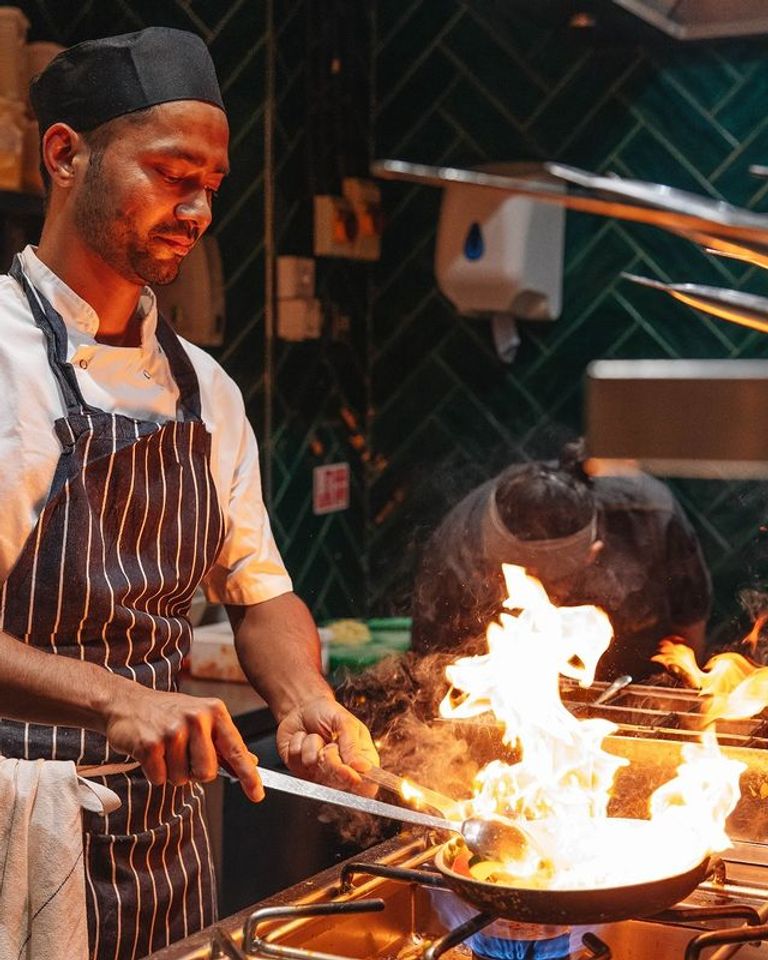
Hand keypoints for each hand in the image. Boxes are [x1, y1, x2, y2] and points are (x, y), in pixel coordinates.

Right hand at [104, 684, 263, 801]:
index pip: (236, 750)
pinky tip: (151, 752)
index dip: (249, 776)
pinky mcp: (149, 745)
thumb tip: (250, 762)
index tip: (257, 795)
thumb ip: (224, 742)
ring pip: (182, 779)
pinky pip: (160, 779)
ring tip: (165, 749)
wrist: (126, 703)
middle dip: (194, 772)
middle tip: (182, 754)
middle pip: (207, 773)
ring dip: (172, 771)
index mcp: (214, 711)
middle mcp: (196, 718)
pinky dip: (155, 772)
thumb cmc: (168, 713)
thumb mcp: (202, 719)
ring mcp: (172, 730)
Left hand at [276, 695, 378, 793]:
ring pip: (315, 769)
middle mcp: (340, 771)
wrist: (302, 707)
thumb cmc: (328, 713)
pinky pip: (296, 761)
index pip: (367, 787)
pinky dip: (298, 744)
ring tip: (316, 736)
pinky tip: (302, 737)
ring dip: (312, 746)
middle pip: (339, 782)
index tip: (349, 771)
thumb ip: (353, 744)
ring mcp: (319, 773)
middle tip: (331, 743)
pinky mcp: (298, 770)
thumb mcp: (345, 721)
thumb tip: (363, 767)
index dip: (358, 784)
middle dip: (331, 758)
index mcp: (361, 760)